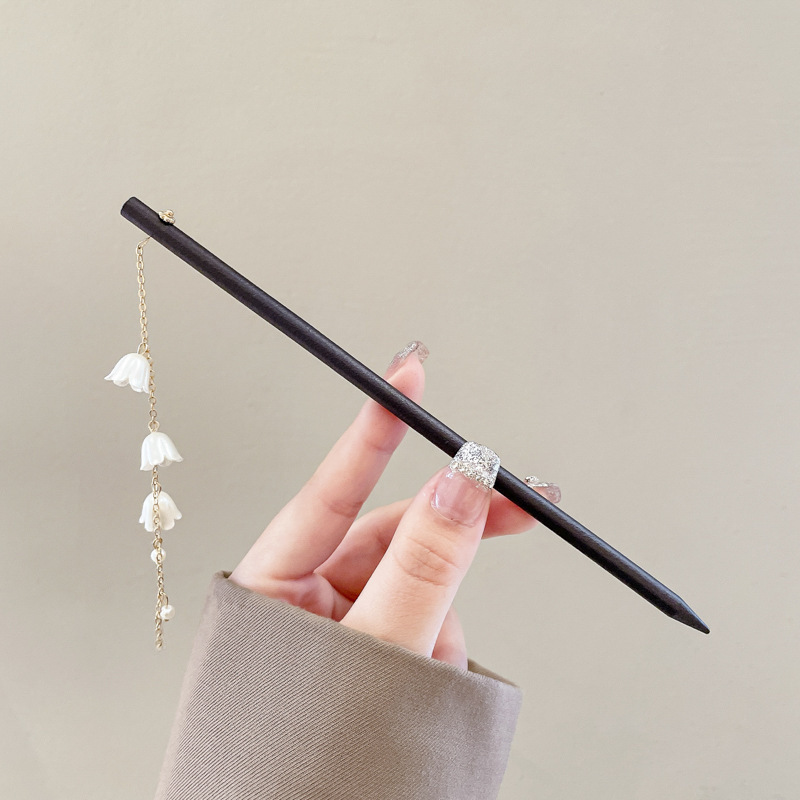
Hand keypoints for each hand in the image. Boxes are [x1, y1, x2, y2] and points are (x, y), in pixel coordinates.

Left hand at [229, 342, 556, 669]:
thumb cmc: (302, 759)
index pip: (334, 489)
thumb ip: (424, 568)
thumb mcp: (375, 654)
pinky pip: (432, 630)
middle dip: (453, 534)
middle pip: (396, 535)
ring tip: (432, 671)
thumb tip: (463, 483)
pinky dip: (443, 652)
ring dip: (447, 618)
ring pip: (426, 588)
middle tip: (520, 503)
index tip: (406, 375)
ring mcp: (349, 628)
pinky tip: (429, 686)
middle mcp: (309, 599)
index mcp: (276, 586)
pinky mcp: (382, 656)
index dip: (374, 430)